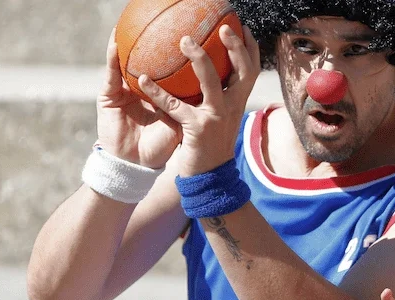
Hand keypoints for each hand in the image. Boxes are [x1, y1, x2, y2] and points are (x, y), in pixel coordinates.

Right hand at [96, 28, 182, 168]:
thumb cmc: (160, 145)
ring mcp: (125, 88)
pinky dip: (113, 58)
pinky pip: (111, 74)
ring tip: (133, 20)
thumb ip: (195, 105)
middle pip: (150, 56)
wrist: (135, 165)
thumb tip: (222, 89)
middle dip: (158, 37)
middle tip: (173, 21)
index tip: (192, 29)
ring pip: (129, 59)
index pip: (170, 65)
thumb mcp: (182, 122)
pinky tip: (115, 43)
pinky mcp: (108, 96)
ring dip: (131, 40)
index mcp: (163, 90)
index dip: (179, 48)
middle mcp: (145, 85)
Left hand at [138, 25, 260, 176]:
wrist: (210, 177)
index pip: (252, 70)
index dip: (251, 48)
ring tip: (185, 41)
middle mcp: (233, 107)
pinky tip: (142, 79)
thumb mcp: (222, 119)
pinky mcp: (197, 129)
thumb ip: (220, 98)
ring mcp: (216, 117)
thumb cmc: (211, 145)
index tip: (243, 27)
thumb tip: (212, 74)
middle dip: (235, 47)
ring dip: (199, 59)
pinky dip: (157, 92)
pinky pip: (174, 106)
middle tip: (224, 27)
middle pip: (243, 71)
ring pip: (212, 82)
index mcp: (238, 102)